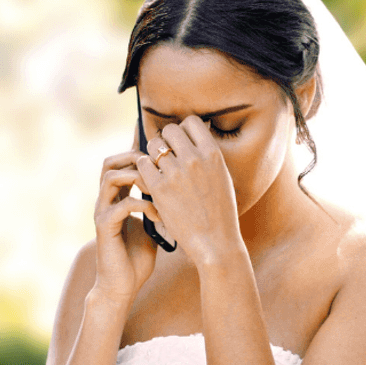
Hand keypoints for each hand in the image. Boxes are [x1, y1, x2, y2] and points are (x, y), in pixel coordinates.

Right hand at [90, 129, 160, 307]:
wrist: (122, 285)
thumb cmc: (138, 256)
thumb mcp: (153, 224)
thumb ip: (159, 205)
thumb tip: (184, 188)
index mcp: (116, 197)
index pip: (122, 163)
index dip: (140, 154)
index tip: (165, 155)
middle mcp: (105, 201)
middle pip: (110, 162)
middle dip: (134, 157)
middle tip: (158, 166)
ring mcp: (102, 212)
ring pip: (110, 177)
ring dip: (136, 177)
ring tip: (158, 187)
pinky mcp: (104, 228)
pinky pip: (121, 205)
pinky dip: (143, 205)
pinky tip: (159, 215)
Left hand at [136, 116, 242, 266]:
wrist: (215, 242)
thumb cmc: (220, 212)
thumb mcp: (222, 177)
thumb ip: (207, 157)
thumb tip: (192, 138)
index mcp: (213, 154)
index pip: (191, 122)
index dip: (183, 130)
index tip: (181, 142)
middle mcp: (194, 159)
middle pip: (170, 130)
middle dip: (166, 140)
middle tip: (166, 155)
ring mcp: (176, 173)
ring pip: (153, 145)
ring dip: (153, 154)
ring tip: (158, 168)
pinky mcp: (159, 188)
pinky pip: (143, 164)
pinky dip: (144, 168)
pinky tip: (150, 178)